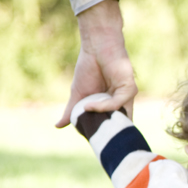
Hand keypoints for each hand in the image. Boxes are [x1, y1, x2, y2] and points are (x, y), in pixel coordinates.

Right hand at [56, 0, 137, 126]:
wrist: (96, 47)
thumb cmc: (88, 68)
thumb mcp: (78, 95)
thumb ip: (71, 112)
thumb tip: (57, 126)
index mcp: (111, 107)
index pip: (110, 127)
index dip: (100, 135)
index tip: (87, 139)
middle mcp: (122, 104)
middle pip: (116, 127)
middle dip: (103, 132)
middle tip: (89, 138)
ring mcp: (127, 97)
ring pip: (117, 118)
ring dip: (100, 120)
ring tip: (85, 118)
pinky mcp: (129, 89)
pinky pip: (116, 104)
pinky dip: (101, 107)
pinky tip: (88, 105)